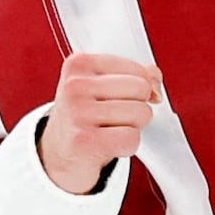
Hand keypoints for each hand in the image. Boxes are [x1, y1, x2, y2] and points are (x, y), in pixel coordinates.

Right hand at [38, 52, 161, 193]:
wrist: (59, 151)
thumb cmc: (86, 114)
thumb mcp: (102, 84)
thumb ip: (136, 74)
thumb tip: (156, 86)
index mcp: (79, 64)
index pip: (138, 70)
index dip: (140, 86)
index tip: (123, 97)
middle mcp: (75, 86)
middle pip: (141, 89)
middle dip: (138, 105)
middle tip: (117, 115)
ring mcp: (77, 113)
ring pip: (140, 113)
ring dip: (134, 126)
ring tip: (111, 128)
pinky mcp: (83, 141)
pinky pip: (131, 138)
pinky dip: (128, 145)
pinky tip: (110, 143)